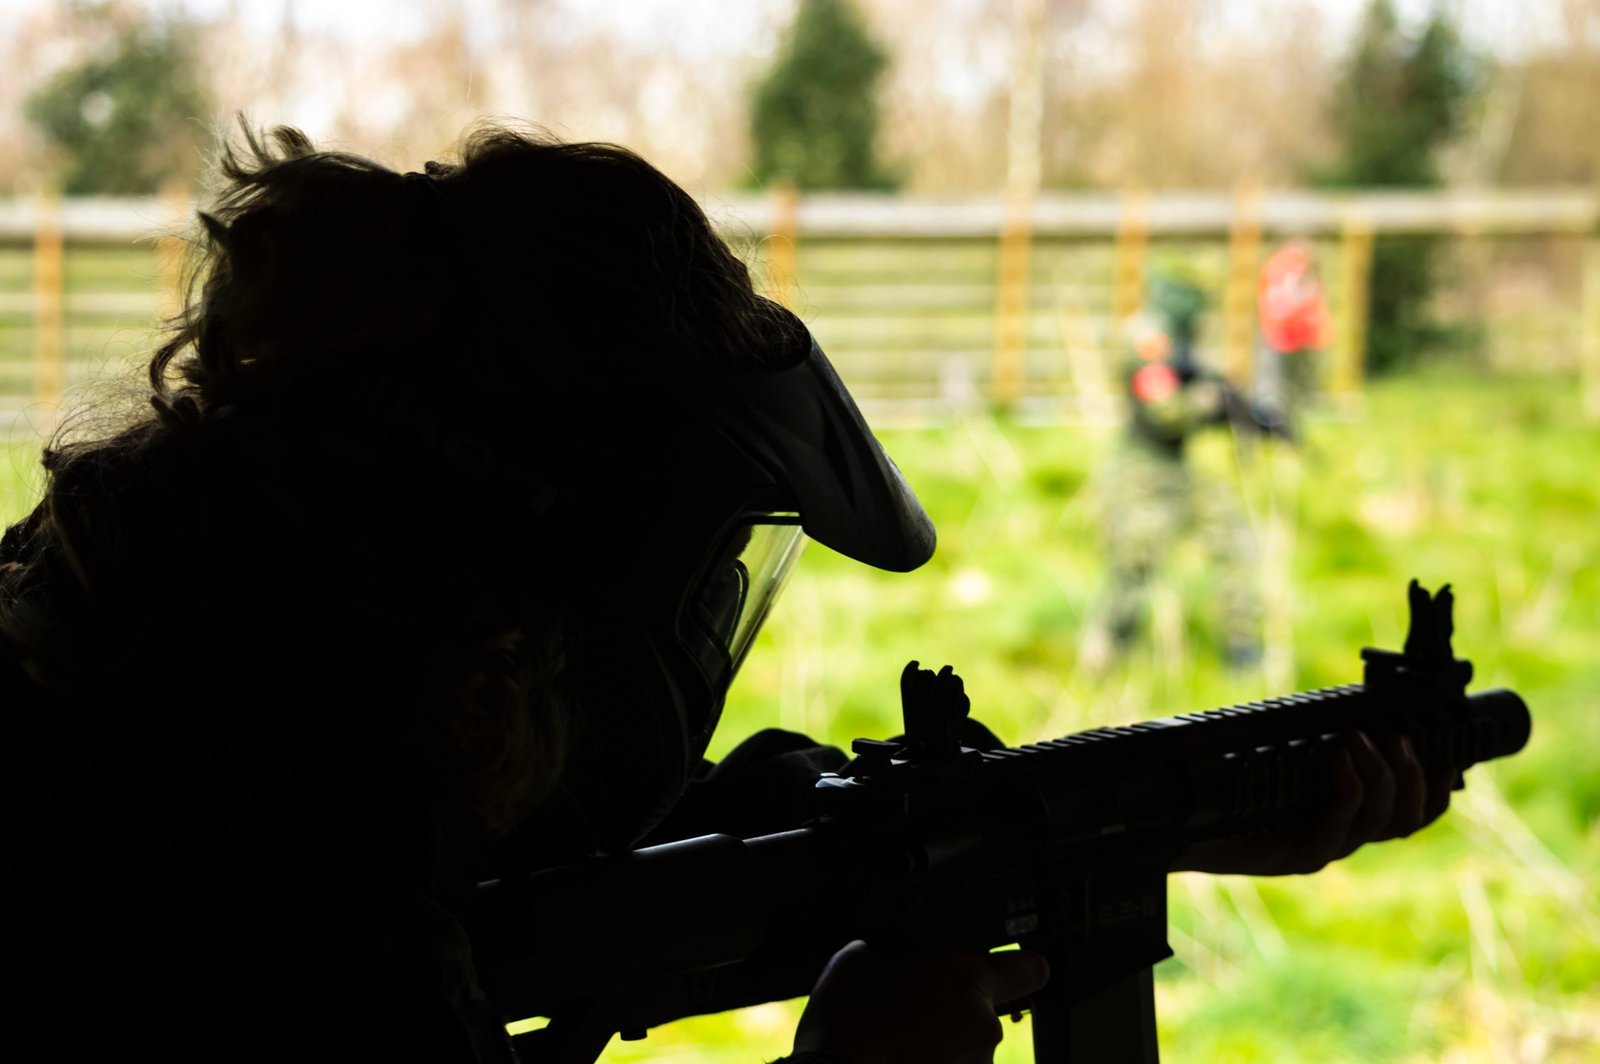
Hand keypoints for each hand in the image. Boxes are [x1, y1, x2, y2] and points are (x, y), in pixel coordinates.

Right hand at [792, 940, 1049, 1063]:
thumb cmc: (847, 1021)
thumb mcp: (862, 959)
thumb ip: (900, 954)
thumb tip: (902, 957)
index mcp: (969, 979)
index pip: (1031, 968)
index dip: (1020, 969)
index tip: (1010, 971)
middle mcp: (983, 1024)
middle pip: (982, 1012)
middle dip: (953, 1013)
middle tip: (910, 1014)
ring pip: (966, 1047)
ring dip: (942, 1045)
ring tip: (897, 1043)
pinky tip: (898, 1059)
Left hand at [1170, 731, 1453, 875]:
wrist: (1177, 824)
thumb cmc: (1224, 786)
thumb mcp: (1280, 760)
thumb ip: (1314, 745)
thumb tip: (1344, 704)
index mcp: (1343, 820)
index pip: (1410, 816)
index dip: (1435, 790)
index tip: (1448, 754)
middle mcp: (1340, 840)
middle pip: (1405, 820)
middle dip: (1412, 775)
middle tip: (1396, 735)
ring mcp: (1322, 851)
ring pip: (1379, 822)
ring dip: (1380, 774)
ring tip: (1361, 737)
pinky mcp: (1299, 856)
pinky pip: (1340, 826)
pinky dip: (1349, 788)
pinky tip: (1340, 758)